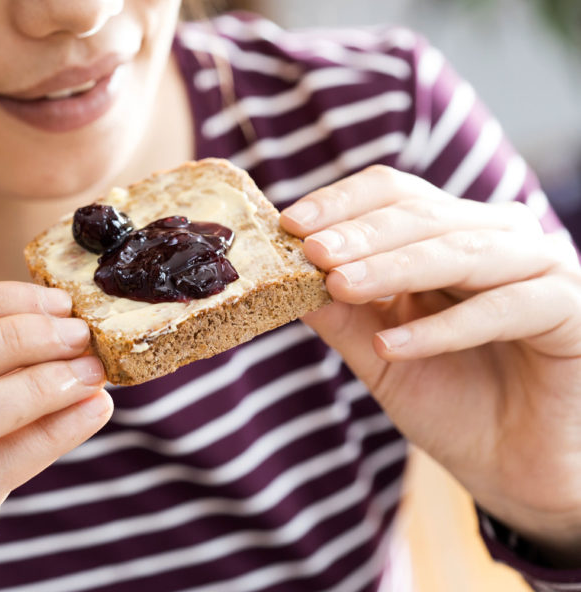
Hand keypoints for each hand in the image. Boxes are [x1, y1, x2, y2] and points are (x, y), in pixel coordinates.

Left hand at [281, 165, 580, 565]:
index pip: (393, 194)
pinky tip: (393, 344)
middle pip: (422, 215)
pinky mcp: (571, 309)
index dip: (341, 204)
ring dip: (394, 268)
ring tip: (341, 286)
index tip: (289, 224)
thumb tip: (280, 276)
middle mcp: (497, 237)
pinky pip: (503, 307)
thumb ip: (340, 314)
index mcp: (450, 233)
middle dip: (360, 235)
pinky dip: (444, 326)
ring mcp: (539, 267)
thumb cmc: (450, 401)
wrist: (515, 467)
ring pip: (460, 252)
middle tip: (312, 252)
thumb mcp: (379, 355)